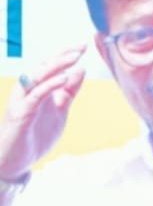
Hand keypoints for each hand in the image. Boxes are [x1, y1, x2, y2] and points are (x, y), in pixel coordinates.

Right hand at [0, 46, 87, 182]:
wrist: (17, 159)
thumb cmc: (36, 133)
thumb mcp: (59, 109)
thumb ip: (68, 91)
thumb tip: (80, 69)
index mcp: (37, 88)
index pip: (50, 66)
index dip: (65, 55)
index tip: (82, 46)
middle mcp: (28, 90)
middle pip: (44, 67)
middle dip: (62, 56)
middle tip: (80, 47)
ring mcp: (23, 100)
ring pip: (38, 77)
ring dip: (56, 66)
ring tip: (74, 58)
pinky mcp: (22, 113)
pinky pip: (36, 96)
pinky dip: (49, 85)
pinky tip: (63, 79)